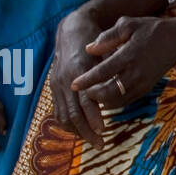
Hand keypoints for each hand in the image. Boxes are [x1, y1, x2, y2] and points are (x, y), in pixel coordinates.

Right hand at [49, 7, 107, 146]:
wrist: (71, 30)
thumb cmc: (94, 39)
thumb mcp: (105, 48)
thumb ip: (110, 65)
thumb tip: (121, 85)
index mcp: (78, 69)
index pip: (85, 98)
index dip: (93, 115)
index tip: (103, 129)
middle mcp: (65, 79)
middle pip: (74, 112)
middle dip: (87, 131)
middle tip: (101, 144)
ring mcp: (56, 84)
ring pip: (64, 115)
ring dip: (78, 132)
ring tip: (94, 142)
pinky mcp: (53, 88)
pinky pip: (58, 111)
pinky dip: (68, 124)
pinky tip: (81, 132)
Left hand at [70, 16, 175, 108]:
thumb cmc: (152, 29)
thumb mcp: (130, 24)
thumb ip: (108, 36)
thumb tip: (89, 49)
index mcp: (129, 55)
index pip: (103, 72)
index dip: (86, 80)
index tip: (73, 84)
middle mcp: (136, 73)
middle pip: (108, 93)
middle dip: (92, 95)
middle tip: (83, 90)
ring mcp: (142, 83)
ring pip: (117, 100)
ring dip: (102, 100)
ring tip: (92, 94)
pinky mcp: (146, 88)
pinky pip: (126, 101)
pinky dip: (113, 101)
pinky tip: (106, 96)